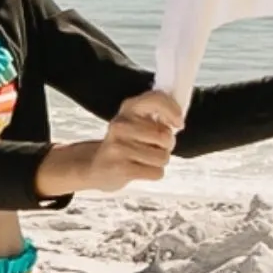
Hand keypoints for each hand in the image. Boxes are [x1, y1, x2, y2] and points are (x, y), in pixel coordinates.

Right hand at [40, 93, 180, 196]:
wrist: (94, 166)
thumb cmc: (124, 143)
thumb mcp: (135, 121)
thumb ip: (156, 115)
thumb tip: (177, 122)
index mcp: (128, 108)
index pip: (156, 99)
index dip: (173, 111)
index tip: (178, 123)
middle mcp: (121, 124)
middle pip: (165, 136)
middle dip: (166, 145)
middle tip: (154, 146)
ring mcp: (119, 147)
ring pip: (163, 157)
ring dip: (159, 161)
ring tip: (143, 158)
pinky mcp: (121, 168)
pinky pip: (157, 172)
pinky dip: (153, 173)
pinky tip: (139, 169)